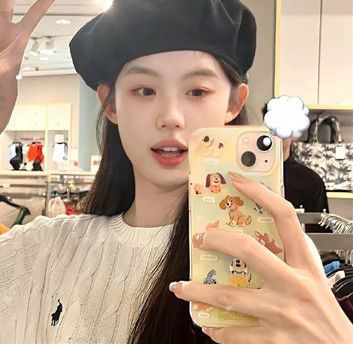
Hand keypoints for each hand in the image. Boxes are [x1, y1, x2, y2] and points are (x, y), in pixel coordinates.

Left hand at [170, 172, 352, 342]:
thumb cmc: (326, 312)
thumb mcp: (313, 275)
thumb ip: (291, 254)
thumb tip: (260, 233)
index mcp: (305, 264)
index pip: (284, 216)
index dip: (260, 193)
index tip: (237, 180)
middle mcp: (293, 284)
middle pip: (247, 249)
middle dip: (216, 240)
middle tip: (199, 239)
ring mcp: (282, 313)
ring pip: (228, 295)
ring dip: (197, 291)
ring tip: (180, 287)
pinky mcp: (274, 340)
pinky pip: (235, 333)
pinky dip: (217, 329)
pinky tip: (208, 323)